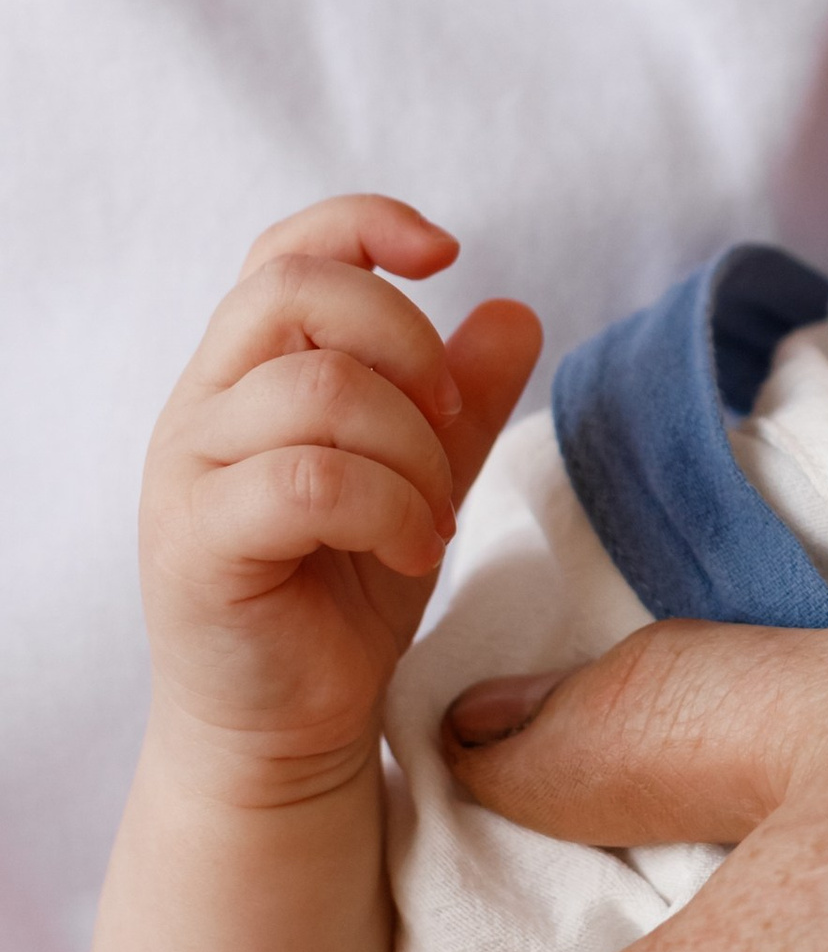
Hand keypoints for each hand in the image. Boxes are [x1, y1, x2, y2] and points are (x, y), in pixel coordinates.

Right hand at [140, 193, 538, 773]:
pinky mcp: (195, 545)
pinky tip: (419, 546)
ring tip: (435, 514)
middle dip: (406, 341)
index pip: (285, 251)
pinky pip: (308, 482)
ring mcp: (188, 473)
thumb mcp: (421, 479)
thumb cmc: (343, 595)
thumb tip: (514, 310)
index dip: (365, 224)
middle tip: (449, 420)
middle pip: (297, 293)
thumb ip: (460, 398)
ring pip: (318, 390)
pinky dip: (390, 506)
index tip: (448, 251)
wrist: (285, 727)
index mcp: (248, 373)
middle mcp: (202, 406)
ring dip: (411, 448)